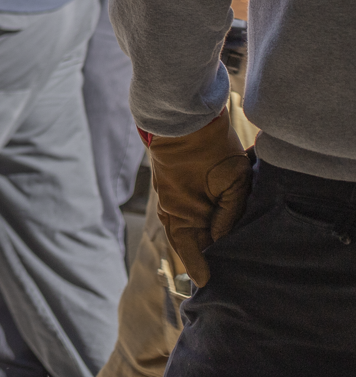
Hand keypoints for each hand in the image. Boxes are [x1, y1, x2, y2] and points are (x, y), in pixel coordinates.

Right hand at [148, 114, 253, 286]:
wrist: (185, 119)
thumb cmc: (211, 149)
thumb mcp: (233, 182)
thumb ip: (229, 215)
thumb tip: (223, 241)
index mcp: (180, 215)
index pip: (189, 254)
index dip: (203, 271)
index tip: (212, 285)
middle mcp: (172, 212)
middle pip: (189, 245)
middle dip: (205, 259)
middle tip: (228, 275)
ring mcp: (171, 201)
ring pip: (188, 231)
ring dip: (203, 242)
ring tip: (226, 257)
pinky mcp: (176, 192)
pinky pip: (187, 217)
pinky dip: (200, 227)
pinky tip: (218, 230)